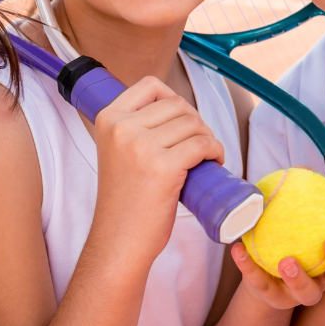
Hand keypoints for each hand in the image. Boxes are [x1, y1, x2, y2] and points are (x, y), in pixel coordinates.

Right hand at [92, 76, 223, 257]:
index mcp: (108, 119)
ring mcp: (141, 146)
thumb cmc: (125, 200)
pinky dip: (216, 151)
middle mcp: (122, 128)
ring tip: (204, 157)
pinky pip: (203, 144)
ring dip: (207, 137)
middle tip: (197, 145)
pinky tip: (212, 162)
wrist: (119, 240)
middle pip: (178, 104)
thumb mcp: (118, 151)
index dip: (173, 99)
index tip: (180, 121)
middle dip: (196, 122)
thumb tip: (175, 107)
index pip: (150, 85)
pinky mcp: (163, 167)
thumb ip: (135, 127)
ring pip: (194, 123)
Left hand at [231, 188, 324, 308]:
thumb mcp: (300, 210)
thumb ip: (305, 191)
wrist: (267, 267)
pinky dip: (250, 269)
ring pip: (309, 293)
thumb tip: (303, 169)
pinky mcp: (279, 300)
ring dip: (300, 278)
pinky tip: (238, 250)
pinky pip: (265, 286)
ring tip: (287, 261)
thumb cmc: (292, 230)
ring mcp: (307, 291)